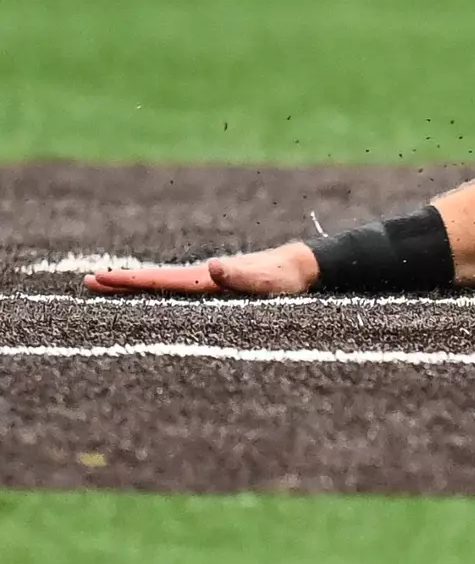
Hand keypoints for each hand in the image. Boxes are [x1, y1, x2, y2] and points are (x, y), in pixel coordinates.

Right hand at [83, 242, 320, 296]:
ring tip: (107, 285)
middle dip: (121, 282)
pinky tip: (148, 296)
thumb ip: (240, 276)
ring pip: (163, 286)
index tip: (99, 278)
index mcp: (205, 280)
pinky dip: (156, 292)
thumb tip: (213, 267)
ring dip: (135, 286)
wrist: (299, 267)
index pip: (159, 281)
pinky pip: (178, 293)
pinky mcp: (216, 290)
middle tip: (86, 281)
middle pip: (154, 282)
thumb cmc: (283, 278)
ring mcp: (207, 284)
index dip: (129, 281)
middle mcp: (202, 280)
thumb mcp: (264, 281)